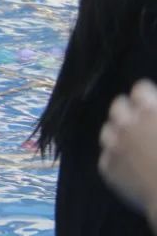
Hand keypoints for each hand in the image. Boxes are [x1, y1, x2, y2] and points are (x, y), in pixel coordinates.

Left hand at [99, 79, 156, 224]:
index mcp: (149, 111)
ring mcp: (113, 146)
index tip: (153, 103)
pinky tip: (130, 167)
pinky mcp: (108, 168)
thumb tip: (156, 107)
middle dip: (129, 111)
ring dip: (119, 134)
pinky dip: (117, 160)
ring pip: (108, 131)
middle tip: (141, 122)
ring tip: (133, 144)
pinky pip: (107, 158)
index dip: (148, 96)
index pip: (140, 89)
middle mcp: (126, 124)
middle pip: (118, 106)